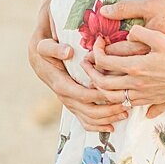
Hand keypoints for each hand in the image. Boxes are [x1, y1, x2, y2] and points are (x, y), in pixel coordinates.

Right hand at [26, 8, 128, 134]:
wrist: (41, 42)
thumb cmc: (46, 37)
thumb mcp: (45, 39)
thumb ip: (53, 47)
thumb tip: (68, 52)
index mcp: (52, 77)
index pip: (72, 91)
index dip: (90, 95)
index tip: (108, 94)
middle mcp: (58, 90)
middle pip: (81, 107)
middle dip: (103, 110)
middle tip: (123, 107)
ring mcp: (64, 96)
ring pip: (83, 115)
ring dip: (103, 118)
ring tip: (123, 115)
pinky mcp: (70, 98)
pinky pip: (81, 116)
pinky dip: (95, 123)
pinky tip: (110, 126)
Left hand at [83, 26, 164, 115]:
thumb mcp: (162, 35)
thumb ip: (141, 32)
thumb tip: (128, 32)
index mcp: (136, 66)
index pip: (105, 61)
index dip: (96, 52)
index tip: (97, 43)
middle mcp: (138, 83)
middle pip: (104, 84)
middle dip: (91, 73)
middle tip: (87, 63)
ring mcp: (145, 94)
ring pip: (115, 98)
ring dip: (102, 90)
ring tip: (99, 80)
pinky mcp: (154, 99)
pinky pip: (131, 105)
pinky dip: (120, 102)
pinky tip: (121, 97)